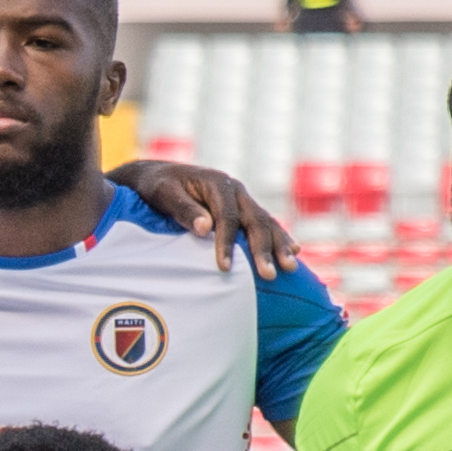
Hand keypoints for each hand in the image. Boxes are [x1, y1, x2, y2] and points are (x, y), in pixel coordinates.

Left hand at [111, 156, 301, 276]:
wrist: (160, 175)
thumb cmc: (158, 187)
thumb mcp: (164, 193)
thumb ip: (183, 209)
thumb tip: (205, 228)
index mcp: (217, 183)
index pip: (226, 216)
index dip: (227, 242)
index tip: (224, 267)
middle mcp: (235, 189)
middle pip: (254, 220)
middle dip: (263, 249)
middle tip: (268, 274)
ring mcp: (242, 199)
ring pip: (266, 222)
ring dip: (279, 245)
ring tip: (290, 267)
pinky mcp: (243, 209)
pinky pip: (265, 223)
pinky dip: (279, 237)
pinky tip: (293, 252)